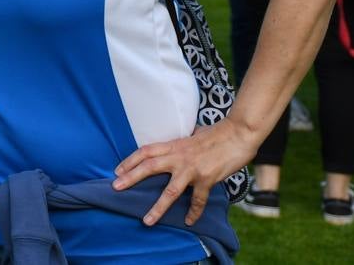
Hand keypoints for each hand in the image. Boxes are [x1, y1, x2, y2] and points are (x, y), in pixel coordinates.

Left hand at [111, 119, 257, 225]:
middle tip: (115, 187)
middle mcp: (179, 157)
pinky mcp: (207, 179)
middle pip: (149, 167)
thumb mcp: (193, 135)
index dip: (130, 160)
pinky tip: (189, 221)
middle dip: (131, 178)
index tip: (117, 170)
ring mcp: (192, 169)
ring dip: (157, 207)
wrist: (238, 134)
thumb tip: (179, 143)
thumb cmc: (217, 133)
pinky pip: (197, 200)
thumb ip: (182, 142)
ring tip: (147, 220)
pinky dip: (193, 212)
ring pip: (170, 191)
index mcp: (174, 145)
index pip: (145, 151)